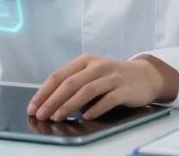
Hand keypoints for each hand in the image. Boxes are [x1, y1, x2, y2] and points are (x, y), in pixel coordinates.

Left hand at [27, 54, 178, 120]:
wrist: (145, 76)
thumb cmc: (113, 78)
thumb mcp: (92, 74)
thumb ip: (74, 85)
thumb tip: (50, 104)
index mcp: (85, 61)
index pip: (59, 75)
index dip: (44, 92)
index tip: (33, 107)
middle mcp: (97, 66)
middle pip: (70, 83)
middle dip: (52, 100)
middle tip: (41, 115)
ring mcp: (112, 76)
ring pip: (86, 90)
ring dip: (69, 105)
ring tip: (58, 117)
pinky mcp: (125, 89)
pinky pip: (108, 99)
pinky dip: (95, 108)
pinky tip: (86, 117)